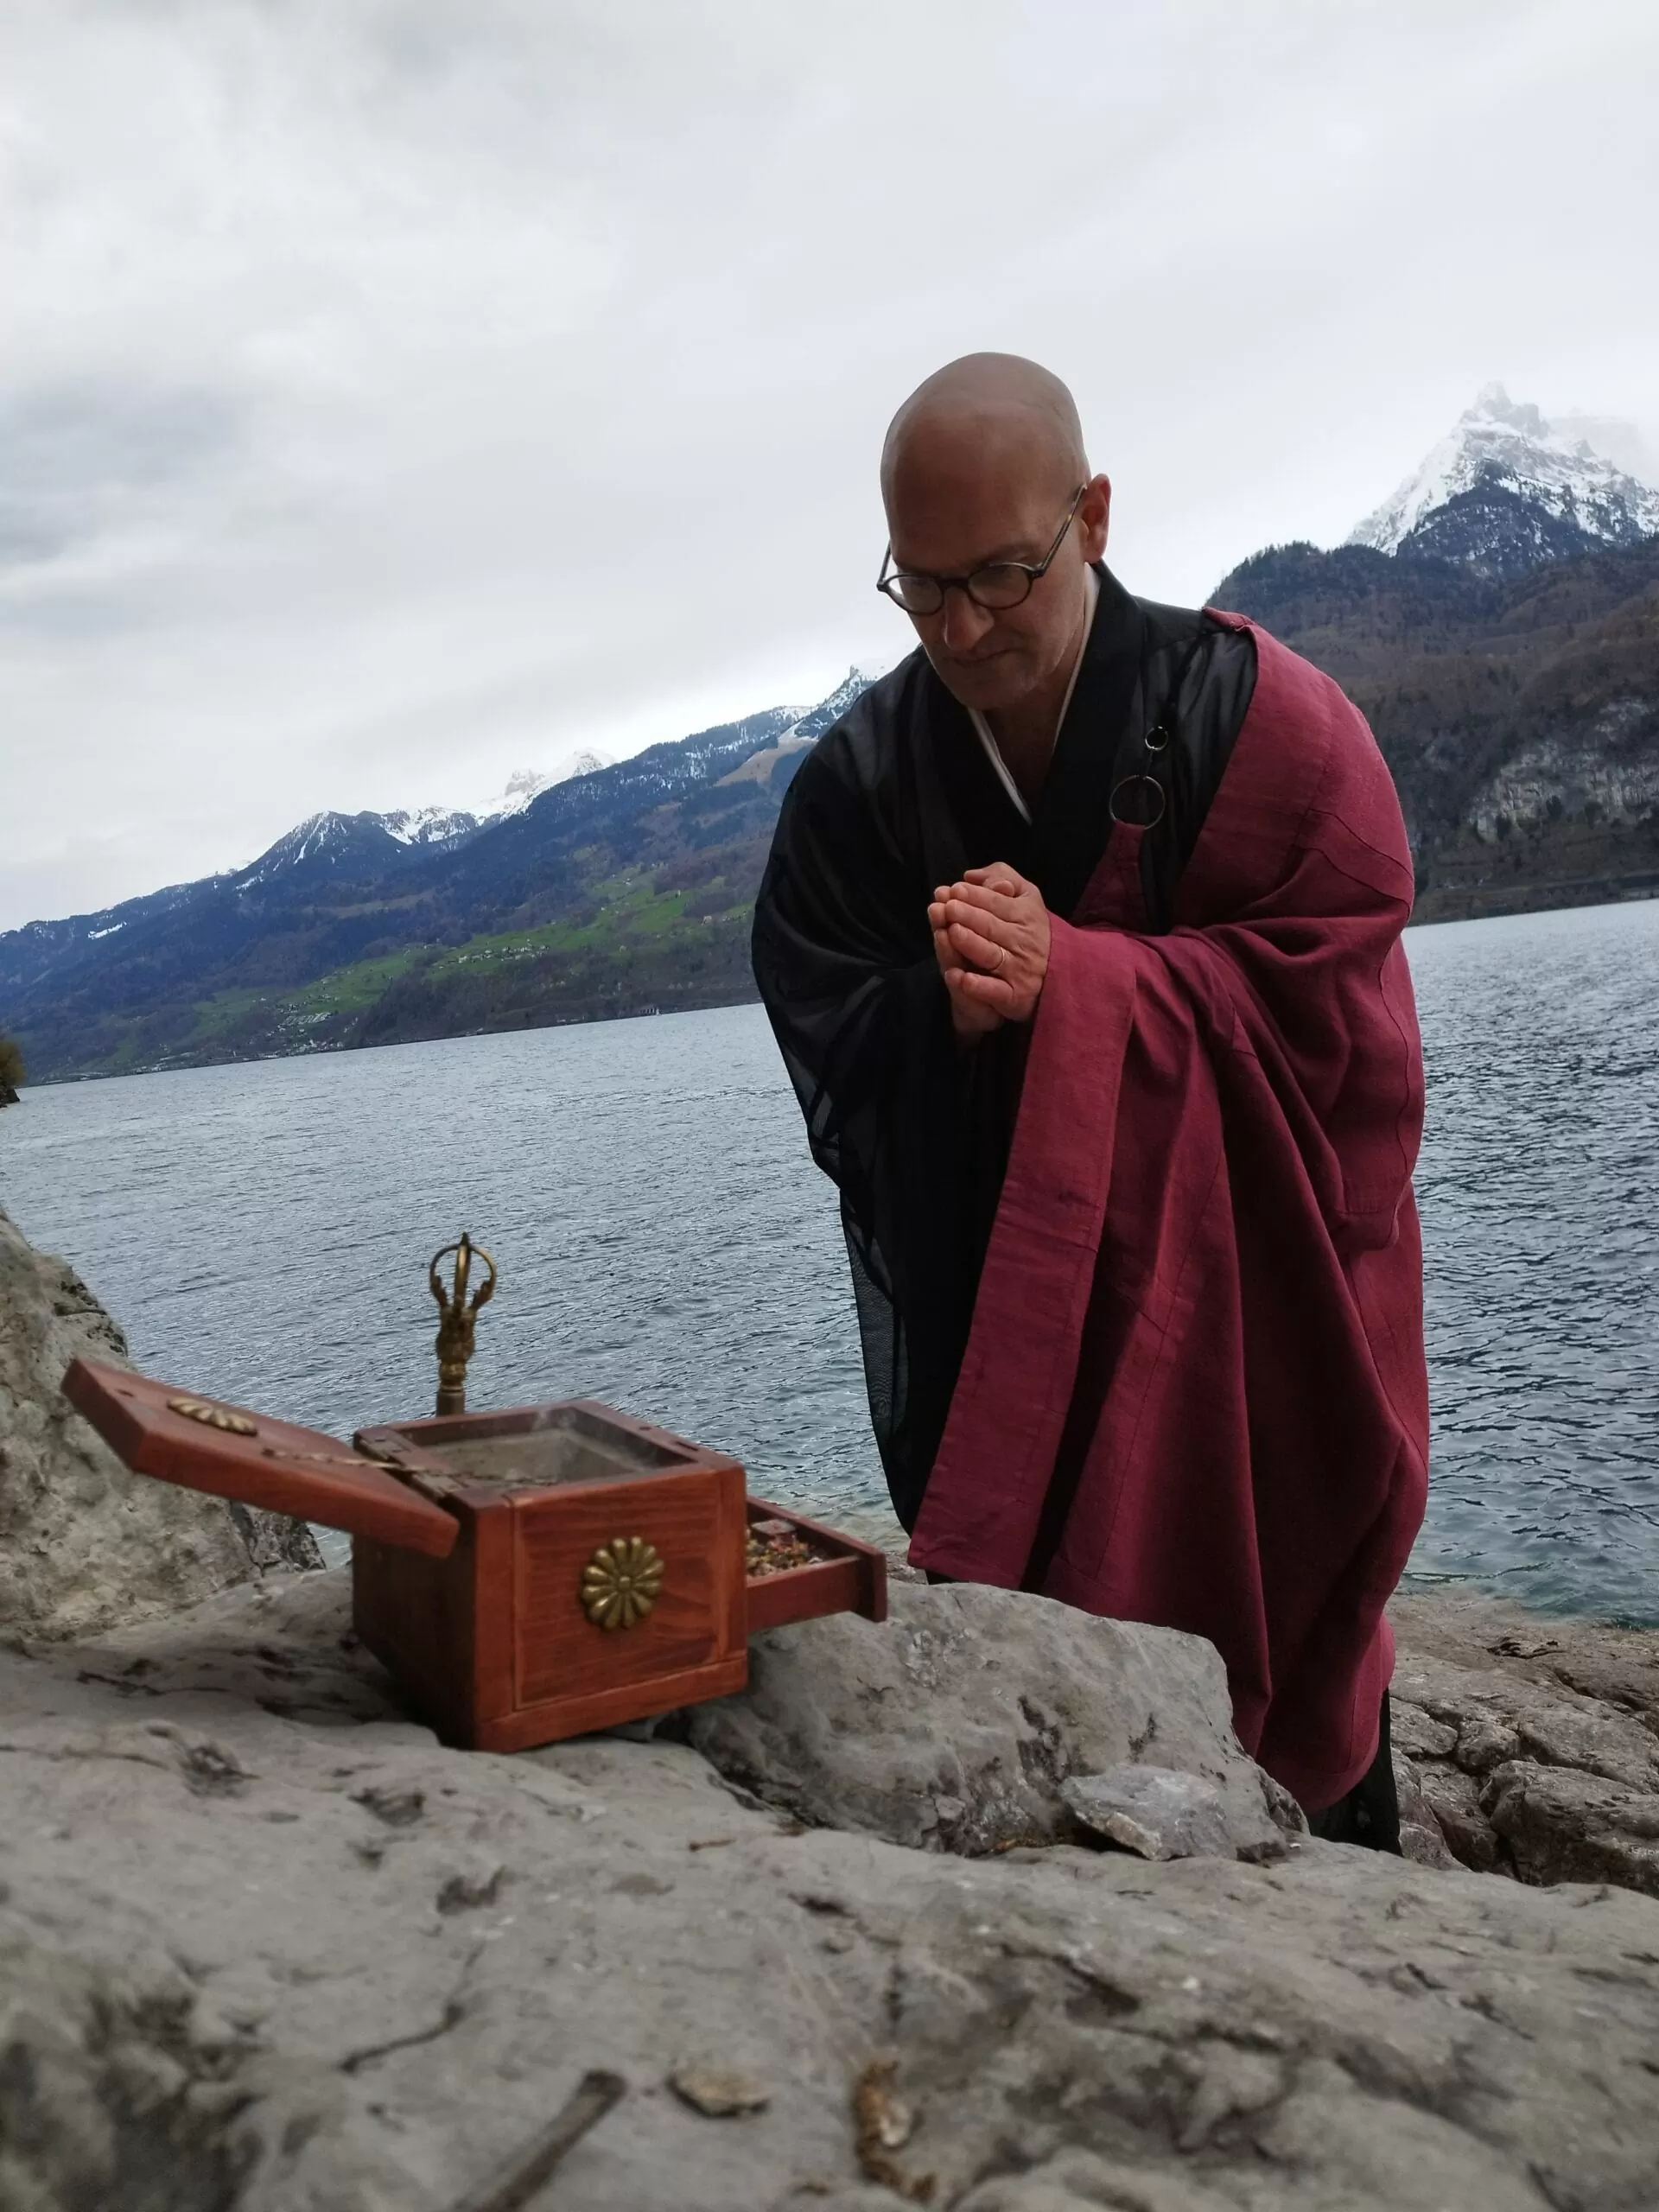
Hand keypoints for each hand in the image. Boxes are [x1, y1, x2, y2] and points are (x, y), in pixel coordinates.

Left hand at [928, 863, 1050, 1027]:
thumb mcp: (1025, 896)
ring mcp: (1019, 970)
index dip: (976, 896)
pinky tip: (959, 977)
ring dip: (971, 945)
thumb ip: (1002, 877)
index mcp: (1026, 915)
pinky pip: (995, 991)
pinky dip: (978, 986)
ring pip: (991, 956)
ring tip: (952, 932)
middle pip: (991, 927)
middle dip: (969, 916)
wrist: (1060, 972)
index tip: (955, 890)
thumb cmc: (1030, 929)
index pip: (998, 903)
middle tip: (949, 908)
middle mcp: (1023, 942)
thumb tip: (970, 875)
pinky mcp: (1014, 996)